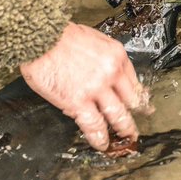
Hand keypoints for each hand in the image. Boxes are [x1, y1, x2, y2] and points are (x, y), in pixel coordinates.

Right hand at [20, 23, 149, 151]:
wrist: (40, 36)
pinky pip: (94, 125)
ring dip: (123, 129)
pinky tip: (101, 144)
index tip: (141, 103)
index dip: (139, 96)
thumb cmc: (61, 36)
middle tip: (136, 125)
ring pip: (118, 116)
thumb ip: (104, 59)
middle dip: (137, 116)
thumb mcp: (94, 39)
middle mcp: (111, 72)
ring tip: (124, 138)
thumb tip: (106, 78)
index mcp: (116, 55)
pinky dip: (99, 138)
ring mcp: (96, 88)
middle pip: (132, 101)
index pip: (134, 81)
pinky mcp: (78, 101)